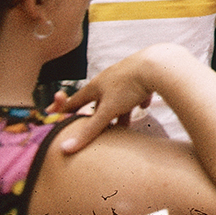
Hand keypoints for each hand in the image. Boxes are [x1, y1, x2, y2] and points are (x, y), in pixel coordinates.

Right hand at [46, 47, 175, 152]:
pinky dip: (138, 100)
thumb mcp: (108, 110)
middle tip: (99, 129)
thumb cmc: (130, 85)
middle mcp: (110, 79)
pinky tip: (144, 106)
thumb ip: (89, 130)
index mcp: (97, 85)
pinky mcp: (144, 76)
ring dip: (121, 112)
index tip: (56, 116)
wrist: (158, 65)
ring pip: (120, 98)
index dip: (66, 110)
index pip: (76, 100)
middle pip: (99, 101)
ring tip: (124, 126)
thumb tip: (65, 149)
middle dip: (98, 116)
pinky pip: (138, 91)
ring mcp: (127, 76)